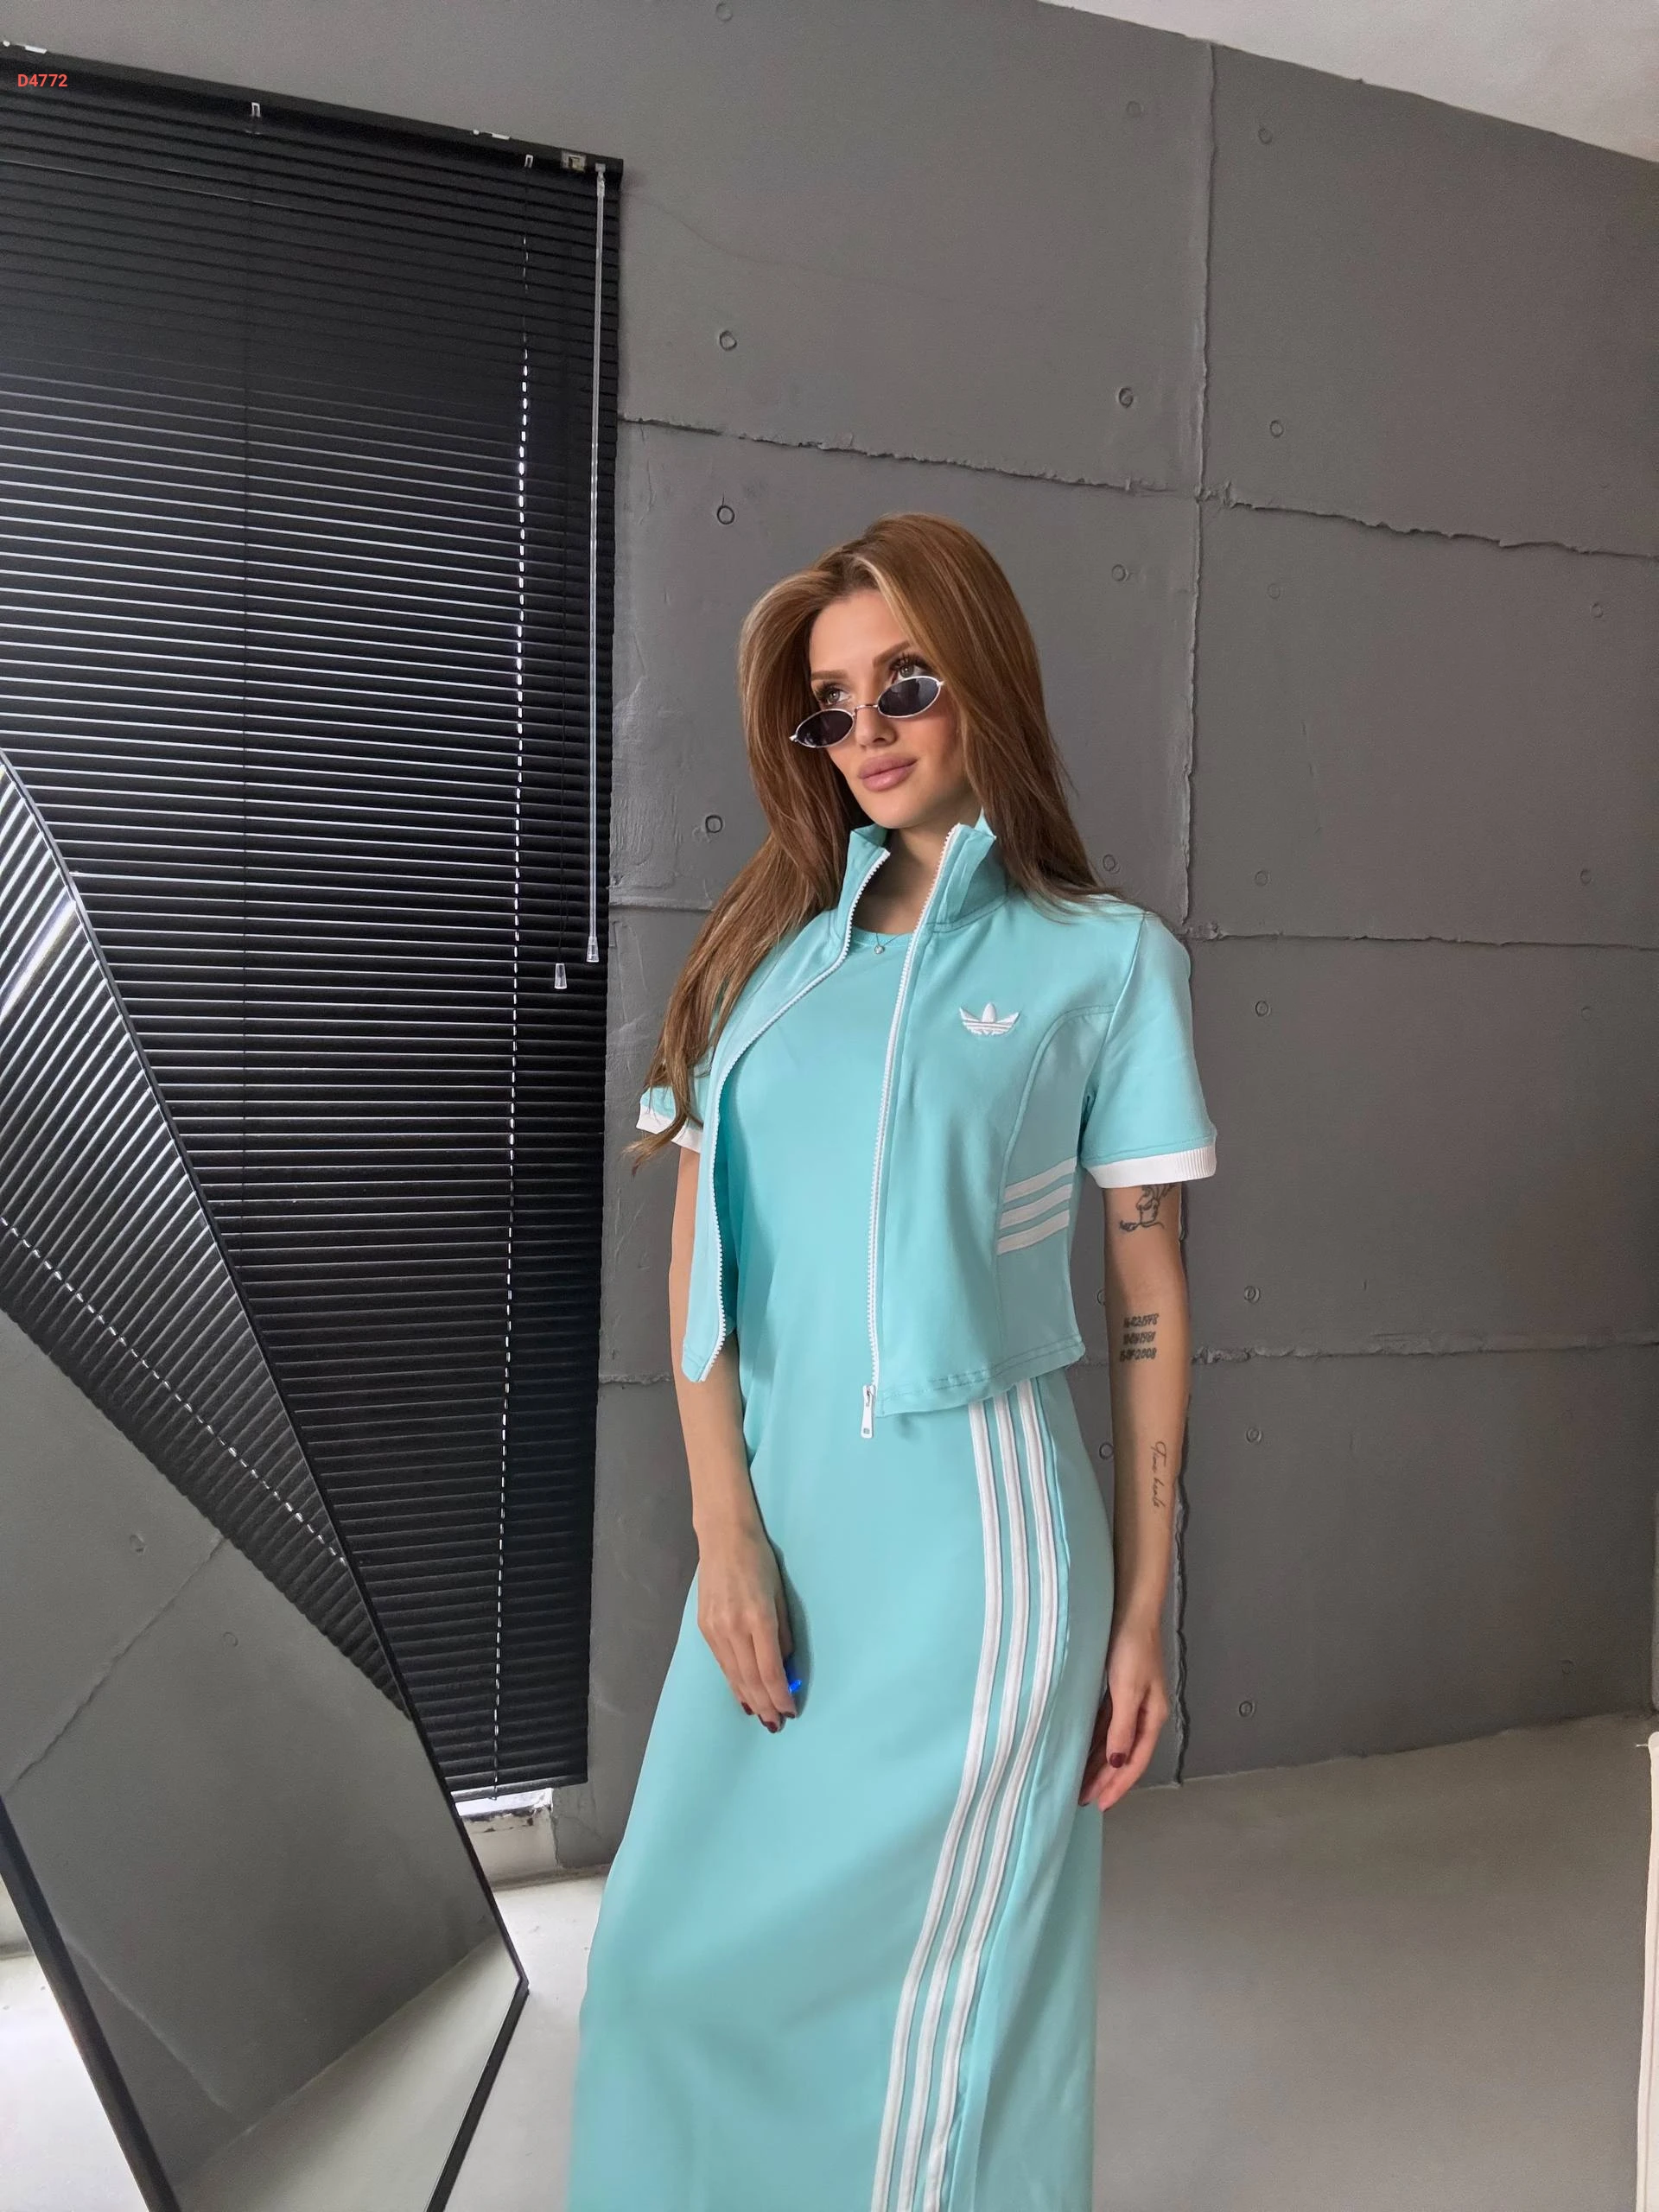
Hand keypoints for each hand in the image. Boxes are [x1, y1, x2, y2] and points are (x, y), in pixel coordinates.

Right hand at [695, 1515, 797, 1730]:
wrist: (722, 1538)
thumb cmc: (760, 1561)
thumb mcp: (780, 1594)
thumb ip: (783, 1633)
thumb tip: (785, 1666)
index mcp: (758, 1618)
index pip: (770, 1669)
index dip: (780, 1695)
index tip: (790, 1711)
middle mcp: (734, 1628)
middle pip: (751, 1678)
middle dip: (765, 1704)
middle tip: (776, 1724)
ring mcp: (715, 1629)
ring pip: (733, 1675)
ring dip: (749, 1699)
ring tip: (761, 1716)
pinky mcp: (704, 1628)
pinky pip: (722, 1663)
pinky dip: (733, 1682)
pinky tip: (742, 1695)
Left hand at [1078, 1615, 1167, 1810]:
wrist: (1131, 1610)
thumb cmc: (1131, 1648)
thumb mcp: (1126, 1690)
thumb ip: (1121, 1727)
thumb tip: (1116, 1761)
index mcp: (1152, 1717)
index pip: (1134, 1761)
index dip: (1118, 1785)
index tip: (1100, 1805)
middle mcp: (1144, 1714)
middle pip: (1124, 1755)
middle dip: (1105, 1779)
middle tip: (1083, 1800)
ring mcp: (1131, 1702)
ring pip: (1113, 1741)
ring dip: (1099, 1763)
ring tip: (1081, 1782)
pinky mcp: (1118, 1690)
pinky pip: (1106, 1725)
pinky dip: (1096, 1741)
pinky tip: (1084, 1750)